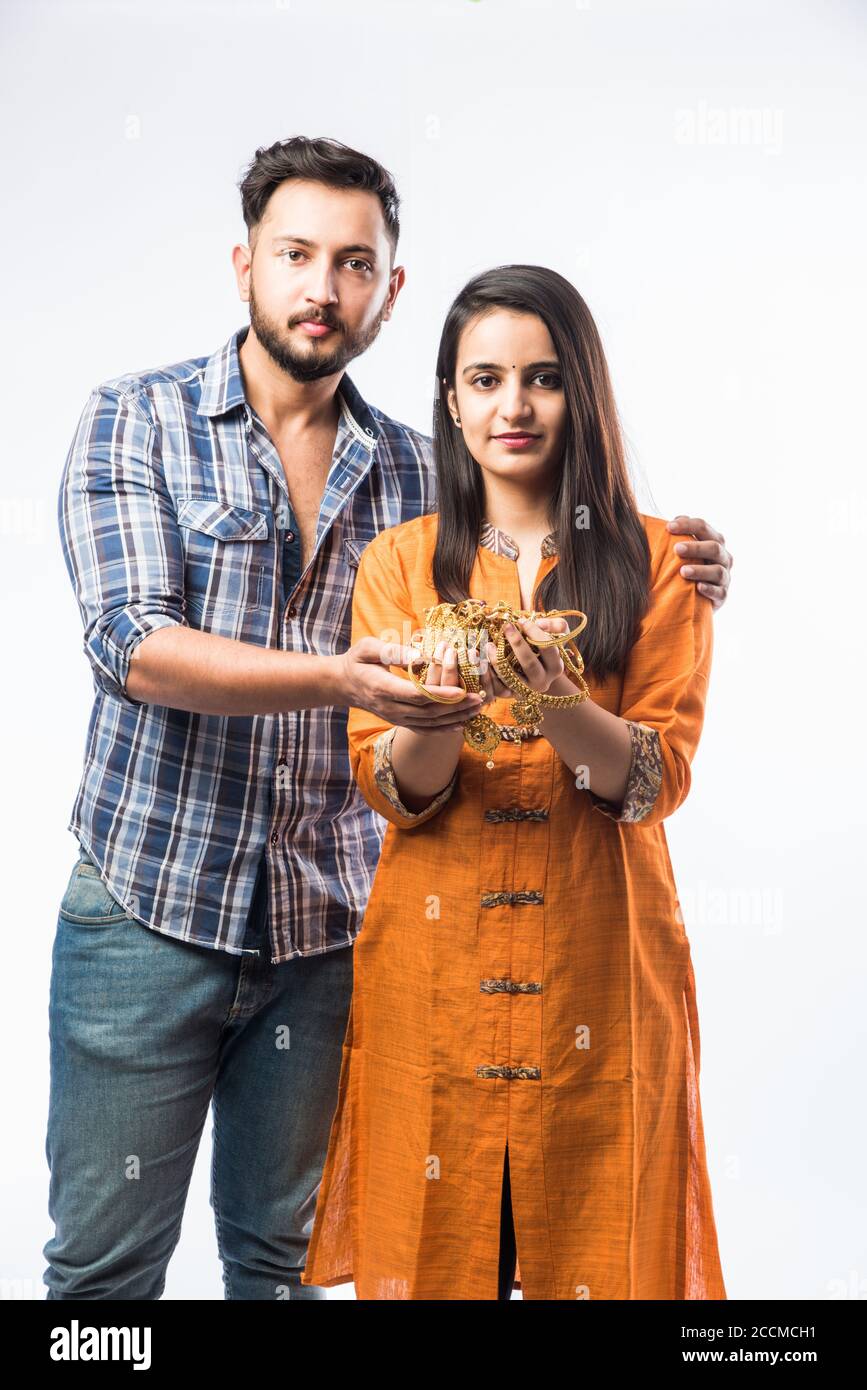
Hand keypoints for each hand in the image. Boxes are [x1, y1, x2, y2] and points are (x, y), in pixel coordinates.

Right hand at [340, 636, 486, 732]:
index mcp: (382, 688)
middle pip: (428, 712)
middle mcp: (390, 708)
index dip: (440, 694)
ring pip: (430, 723)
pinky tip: (461, 724)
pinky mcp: (400, 722)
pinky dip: (444, 729)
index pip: (416, 695)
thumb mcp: (368, 648)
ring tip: (477, 708)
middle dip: (456, 707)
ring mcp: (396, 718)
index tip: (462, 690)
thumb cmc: (358, 661)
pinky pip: (425, 730)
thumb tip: (419, 656)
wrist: (344, 684)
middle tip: (480, 697)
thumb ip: (392, 651)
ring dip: (456, 717)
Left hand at [478, 617, 570, 699]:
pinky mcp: (509, 694)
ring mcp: (524, 690)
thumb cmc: (542, 648)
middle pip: (530, 664)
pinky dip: (487, 673)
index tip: (522, 620)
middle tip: (506, 627)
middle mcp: (542, 682)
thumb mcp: (555, 636)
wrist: (533, 674)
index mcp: (555, 667)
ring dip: (497, 660)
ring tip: (489, 643)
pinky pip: (496, 687)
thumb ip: (556, 625)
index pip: (548, 648)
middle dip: (518, 644)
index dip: (535, 633)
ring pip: (510, 678)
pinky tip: (481, 658)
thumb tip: (540, 623)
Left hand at [666, 515, 732, 609]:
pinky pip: (719, 592)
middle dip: (695, 547)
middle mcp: (723, 557)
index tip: (668, 527)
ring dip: (700, 570)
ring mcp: (724, 577)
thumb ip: (679, 535)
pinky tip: (698, 588)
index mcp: (713, 541)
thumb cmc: (688, 566)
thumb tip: (670, 523)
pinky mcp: (722, 595)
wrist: (696, 596)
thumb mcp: (684, 550)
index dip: (687, 525)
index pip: (703, 527)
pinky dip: (709, 589)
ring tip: (683, 571)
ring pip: (717, 571)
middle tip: (676, 549)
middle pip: (714, 547)